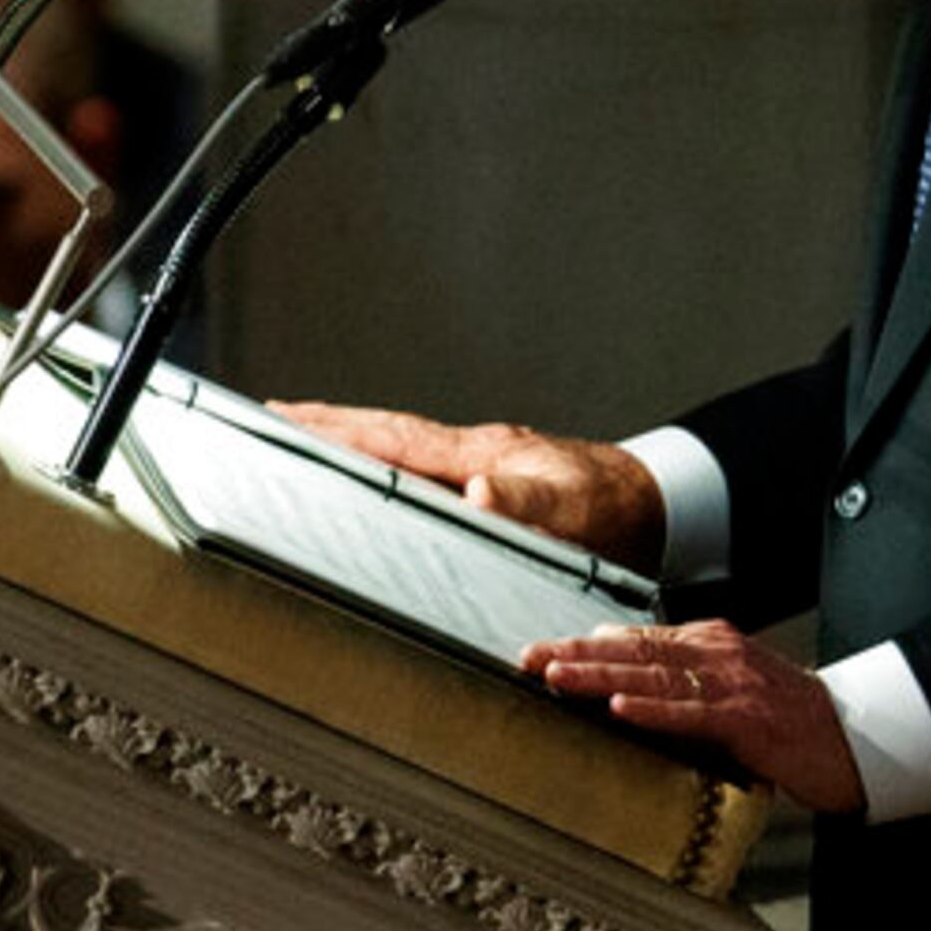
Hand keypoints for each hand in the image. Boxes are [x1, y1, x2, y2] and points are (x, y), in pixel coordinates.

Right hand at [272, 401, 662, 571]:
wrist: (661, 504)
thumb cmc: (619, 512)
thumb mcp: (574, 513)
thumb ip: (527, 503)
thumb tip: (476, 493)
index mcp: (480, 454)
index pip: (393, 438)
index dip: (336, 430)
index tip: (283, 417)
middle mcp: (473, 454)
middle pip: (384, 435)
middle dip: (325, 427)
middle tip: (269, 421)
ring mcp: (481, 466)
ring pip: (401, 451)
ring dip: (351, 445)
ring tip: (303, 443)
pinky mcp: (493, 485)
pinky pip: (422, 472)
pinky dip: (386, 469)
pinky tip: (375, 482)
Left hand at [523, 619, 863, 815]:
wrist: (856, 737)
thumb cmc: (789, 718)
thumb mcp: (730, 685)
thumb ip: (679, 674)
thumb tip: (617, 664)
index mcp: (711, 643)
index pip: (636, 638)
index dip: (584, 644)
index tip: (540, 650)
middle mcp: (719, 654)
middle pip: (636, 650)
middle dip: (577, 654)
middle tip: (530, 658)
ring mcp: (734, 685)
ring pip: (655, 675)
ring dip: (603, 676)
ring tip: (560, 676)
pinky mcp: (749, 719)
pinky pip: (692, 713)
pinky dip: (654, 710)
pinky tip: (621, 708)